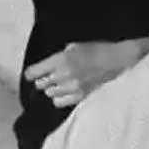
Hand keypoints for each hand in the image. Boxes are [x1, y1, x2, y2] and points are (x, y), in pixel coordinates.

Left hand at [25, 36, 148, 108]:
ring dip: (53, 89)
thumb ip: (62, 56)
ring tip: (60, 84)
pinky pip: (60, 102)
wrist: (120, 61)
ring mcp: (72, 88)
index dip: (30, 74)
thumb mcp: (76, 46)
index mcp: (61, 60)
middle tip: (48, 77)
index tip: (29, 75)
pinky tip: (67, 92)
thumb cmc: (99, 50)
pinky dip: (61, 97)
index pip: (35, 71)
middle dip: (43, 80)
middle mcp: (63, 75)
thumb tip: (52, 64)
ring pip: (50, 94)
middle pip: (42, 84)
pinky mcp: (80, 98)